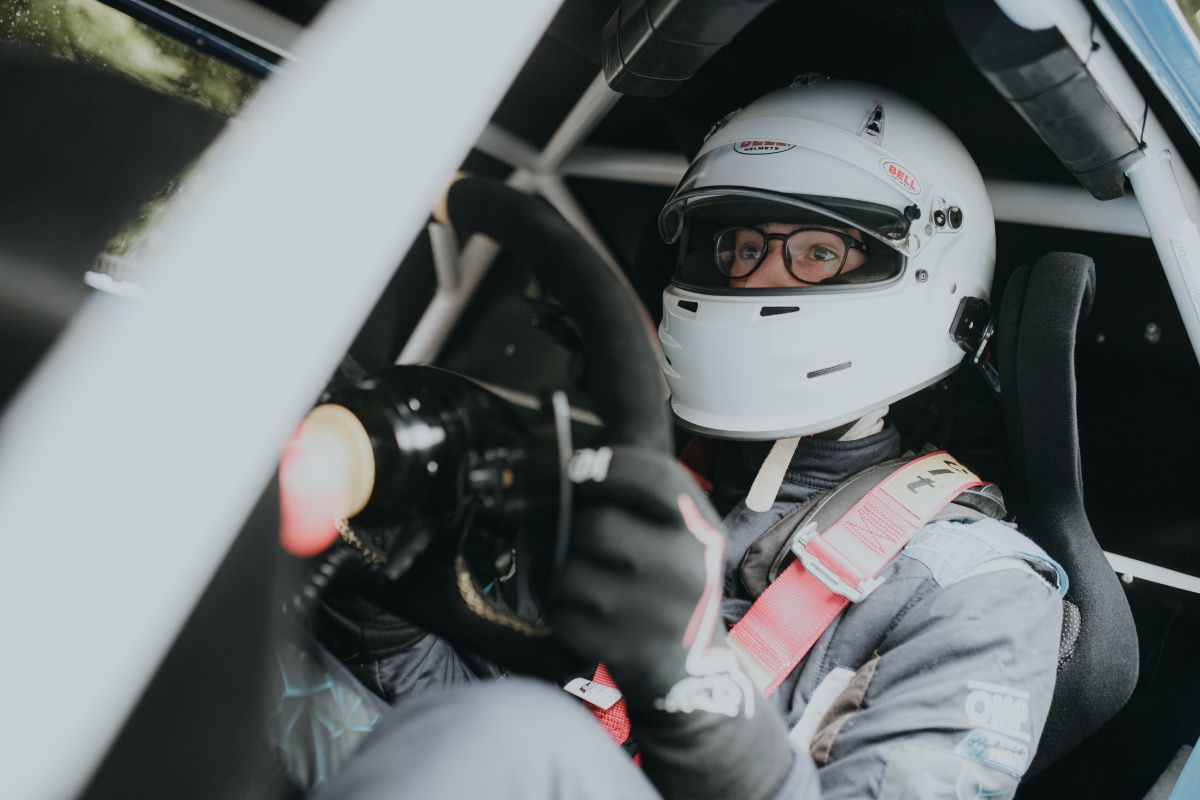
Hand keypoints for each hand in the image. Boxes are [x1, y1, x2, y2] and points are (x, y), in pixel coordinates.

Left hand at [551, 446, 752, 712]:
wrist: (695, 675)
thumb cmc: (675, 584)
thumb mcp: (683, 532)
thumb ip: (643, 491)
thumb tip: (583, 445)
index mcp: (699, 528)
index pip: (651, 476)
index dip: (607, 467)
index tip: (578, 469)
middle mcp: (684, 566)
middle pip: (594, 525)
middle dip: (572, 529)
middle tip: (572, 536)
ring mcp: (654, 612)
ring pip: (569, 571)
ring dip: (561, 571)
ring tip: (580, 576)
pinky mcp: (624, 648)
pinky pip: (561, 612)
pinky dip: (560, 608)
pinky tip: (582, 611)